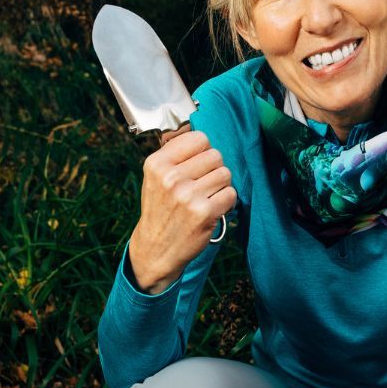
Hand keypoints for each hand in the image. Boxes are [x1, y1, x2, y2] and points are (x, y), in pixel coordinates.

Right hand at [127, 128, 236, 293]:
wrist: (156, 249)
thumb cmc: (161, 209)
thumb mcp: (156, 177)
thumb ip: (176, 155)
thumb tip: (203, 138)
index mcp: (157, 164)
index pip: (198, 138)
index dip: (203, 151)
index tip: (197, 165)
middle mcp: (171, 178)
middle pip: (215, 155)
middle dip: (213, 169)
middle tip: (202, 185)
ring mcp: (188, 196)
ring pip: (225, 174)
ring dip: (220, 186)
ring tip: (206, 197)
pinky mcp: (204, 213)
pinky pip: (231, 194)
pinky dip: (226, 202)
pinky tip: (211, 209)